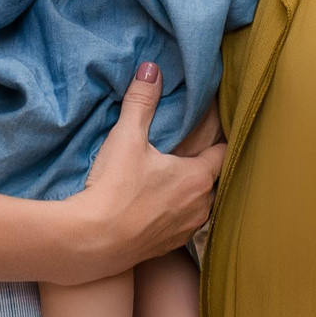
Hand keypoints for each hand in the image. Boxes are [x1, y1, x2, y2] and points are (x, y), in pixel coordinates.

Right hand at [67, 61, 220, 277]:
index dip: (218, 138)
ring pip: (198, 204)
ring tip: (170, 178)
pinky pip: (181, 224)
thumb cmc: (113, 188)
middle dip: (201, 165)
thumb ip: (142, 101)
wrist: (91, 243)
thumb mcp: (127, 137)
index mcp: (198, 177)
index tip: (214, 129)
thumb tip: (151, 68)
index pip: (223, 152)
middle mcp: (201, 206)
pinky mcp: (168, 248)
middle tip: (186, 150)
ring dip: (188, 192)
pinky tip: (154, 205)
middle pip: (211, 179)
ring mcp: (186, 230)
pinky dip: (174, 212)